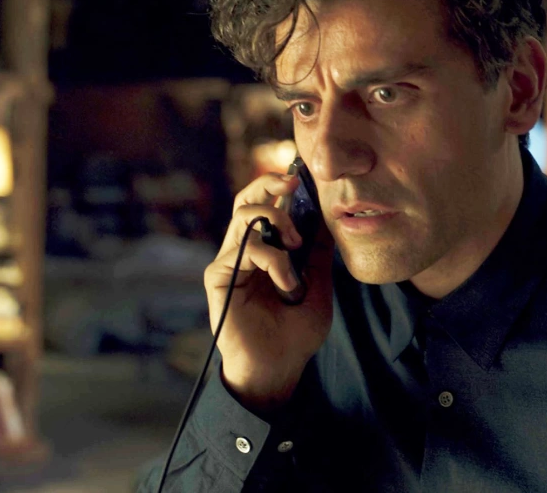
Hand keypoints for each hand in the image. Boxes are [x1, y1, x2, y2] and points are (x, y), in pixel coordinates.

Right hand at [203, 173, 334, 411]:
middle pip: (246, 199)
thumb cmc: (296, 332)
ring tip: (295, 246)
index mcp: (265, 249)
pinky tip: (286, 284)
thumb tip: (327, 216)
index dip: (280, 186)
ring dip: (276, 222)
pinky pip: (244, 251)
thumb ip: (318, 252)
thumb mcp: (318, 285)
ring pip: (244, 216)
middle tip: (293, 185)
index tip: (304, 177)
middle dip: (269, 184)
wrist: (279, 368)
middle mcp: (243, 250)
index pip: (266, 205)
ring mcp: (229, 262)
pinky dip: (273, 261)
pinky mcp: (218, 277)